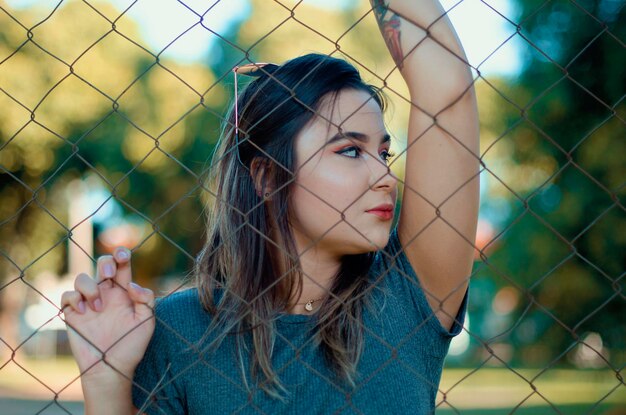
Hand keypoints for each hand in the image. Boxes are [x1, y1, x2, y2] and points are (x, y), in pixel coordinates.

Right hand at [61, 248, 155, 383]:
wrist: (112, 368)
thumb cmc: (131, 345)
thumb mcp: (147, 321)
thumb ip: (146, 299)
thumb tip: (132, 284)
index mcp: (124, 291)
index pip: (122, 265)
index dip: (121, 254)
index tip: (123, 255)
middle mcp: (106, 293)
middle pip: (102, 264)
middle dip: (105, 264)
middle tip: (109, 277)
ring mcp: (88, 302)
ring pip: (82, 277)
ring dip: (90, 287)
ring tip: (98, 307)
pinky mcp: (73, 313)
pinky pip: (67, 295)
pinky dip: (74, 298)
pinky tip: (85, 311)